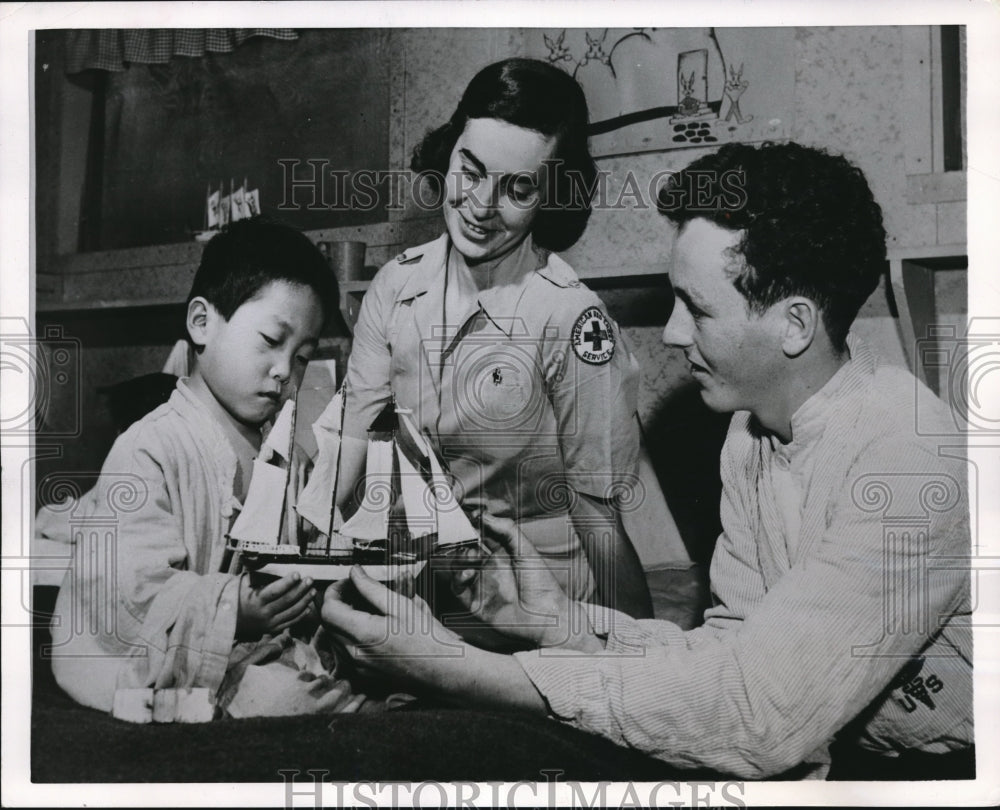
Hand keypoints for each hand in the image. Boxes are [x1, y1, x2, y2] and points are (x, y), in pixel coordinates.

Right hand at [236, 572, 315, 640]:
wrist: (231, 622)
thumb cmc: (239, 598)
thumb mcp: (244, 585)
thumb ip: (257, 574)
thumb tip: (269, 561)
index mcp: (256, 600)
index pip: (274, 591)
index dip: (287, 582)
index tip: (297, 573)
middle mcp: (264, 613)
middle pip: (286, 601)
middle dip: (300, 589)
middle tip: (310, 579)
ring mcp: (270, 623)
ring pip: (291, 612)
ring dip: (304, 601)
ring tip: (313, 590)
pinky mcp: (274, 629)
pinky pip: (290, 622)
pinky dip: (301, 615)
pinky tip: (308, 606)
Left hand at [321, 566, 465, 686]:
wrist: (443, 670)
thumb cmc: (428, 639)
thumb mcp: (401, 605)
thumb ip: (372, 588)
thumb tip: (355, 573)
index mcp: (364, 634)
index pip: (328, 610)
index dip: (333, 592)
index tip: (346, 583)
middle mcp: (355, 654)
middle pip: (328, 624)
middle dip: (337, 604)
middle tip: (356, 591)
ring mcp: (358, 667)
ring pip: (334, 638)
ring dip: (342, 620)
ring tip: (365, 608)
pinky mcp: (363, 675)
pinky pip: (344, 651)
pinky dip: (350, 635)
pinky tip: (370, 627)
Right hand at [452, 514, 601, 650]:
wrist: (547, 618)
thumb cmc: (542, 584)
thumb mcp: (527, 551)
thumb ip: (507, 531)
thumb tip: (484, 515)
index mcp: (501, 551)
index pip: (479, 533)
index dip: (469, 525)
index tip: (463, 516)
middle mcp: (487, 565)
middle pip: (464, 548)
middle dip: (458, 540)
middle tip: (458, 534)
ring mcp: (480, 582)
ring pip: (457, 565)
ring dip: (458, 558)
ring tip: (470, 555)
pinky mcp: (474, 601)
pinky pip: (457, 587)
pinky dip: (458, 577)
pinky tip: (468, 573)